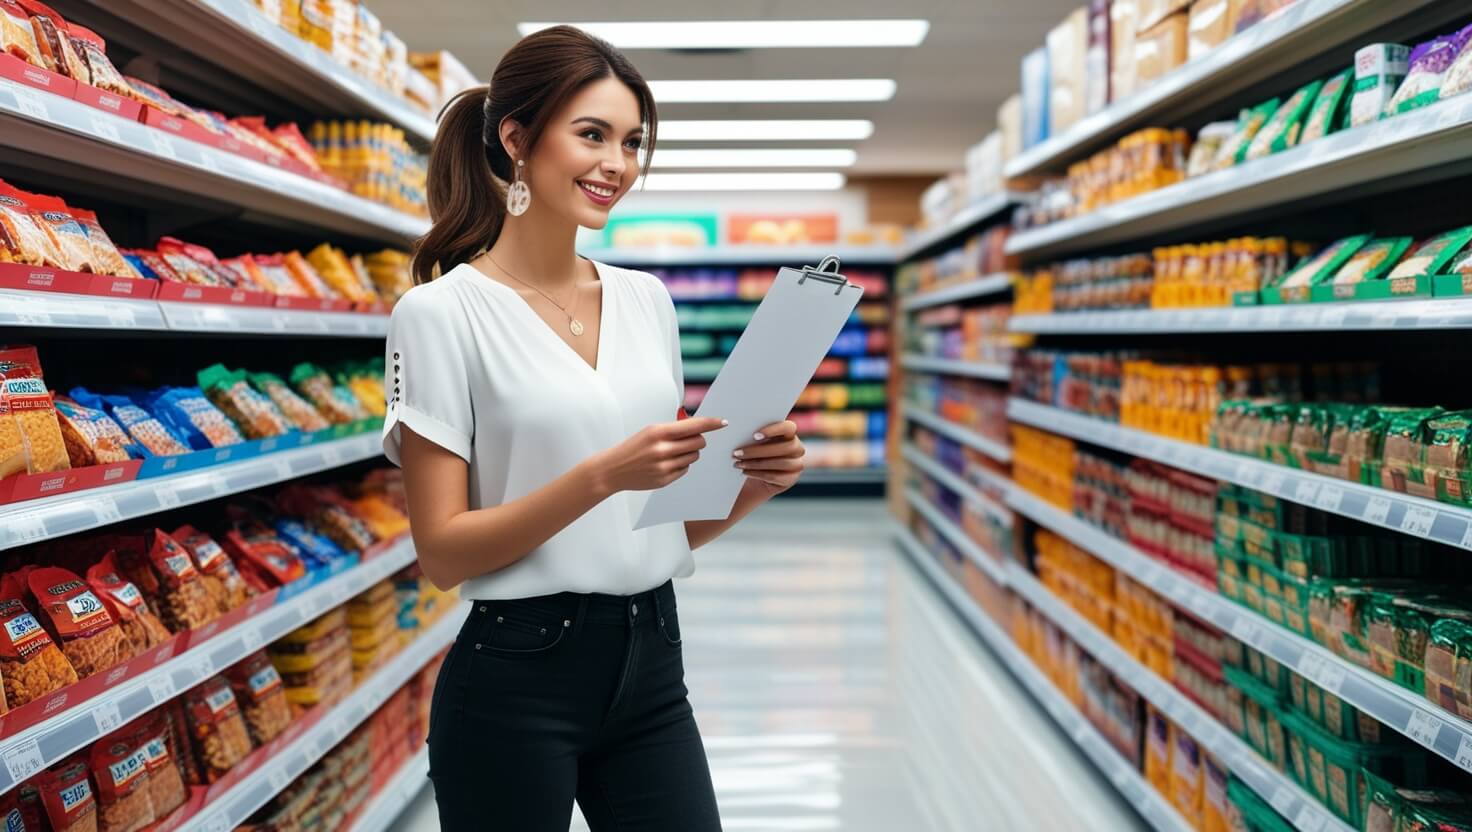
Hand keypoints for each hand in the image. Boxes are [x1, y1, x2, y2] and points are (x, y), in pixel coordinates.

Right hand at [588, 417, 727, 495]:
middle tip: (688, 440)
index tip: (723, 422)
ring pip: (694, 457)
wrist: (612, 469)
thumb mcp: (650, 431)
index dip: (711, 423)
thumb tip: (699, 427)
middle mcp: (663, 449)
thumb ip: (673, 429)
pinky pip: (685, 469)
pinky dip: (681, 464)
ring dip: (689, 453)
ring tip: (673, 452)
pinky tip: (666, 463)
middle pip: (699, 443)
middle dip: (698, 440)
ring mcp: (664, 466)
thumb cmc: (633, 447)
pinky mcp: (665, 479)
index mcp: (659, 432)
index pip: (693, 426)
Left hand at [732, 420, 804, 494]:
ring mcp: (796, 464)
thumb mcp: (750, 442)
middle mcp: (796, 447)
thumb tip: (731, 425)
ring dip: (756, 463)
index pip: (789, 427)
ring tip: (738, 463)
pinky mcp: (790, 479)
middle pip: (785, 447)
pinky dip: (758, 474)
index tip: (754, 436)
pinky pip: (776, 476)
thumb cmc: (750, 454)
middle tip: (736, 453)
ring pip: (781, 463)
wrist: (752, 480)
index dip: (774, 430)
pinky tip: (745, 472)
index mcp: (789, 433)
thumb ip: (750, 433)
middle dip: (759, 451)